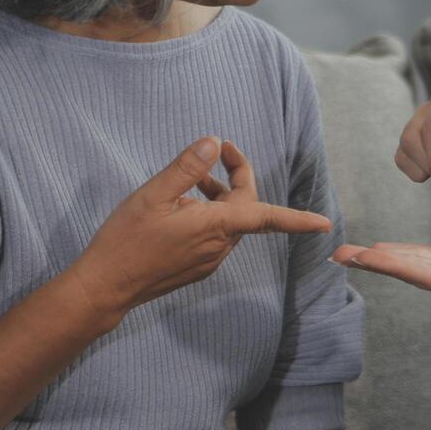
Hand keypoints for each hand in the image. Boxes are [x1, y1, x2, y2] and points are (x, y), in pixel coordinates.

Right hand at [66, 138, 331, 322]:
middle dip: (237, 179)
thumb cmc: (126, 239)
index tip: (324, 224)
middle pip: (247, 210)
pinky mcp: (198, 268)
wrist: (106, 286)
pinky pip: (216, 237)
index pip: (267, 218)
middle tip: (218, 152)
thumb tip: (212, 143)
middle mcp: (219, 247)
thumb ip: (186, 167)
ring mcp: (210, 261)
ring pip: (230, 223)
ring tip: (191, 179)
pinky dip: (209, 216)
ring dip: (219, 198)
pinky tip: (181, 207)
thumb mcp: (153, 194)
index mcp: (215, 227)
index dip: (297, 219)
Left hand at [331, 242, 430, 313]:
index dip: (395, 264)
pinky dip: (405, 253)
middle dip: (377, 262)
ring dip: (384, 258)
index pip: (426, 275)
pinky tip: (389, 250)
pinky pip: (429, 260)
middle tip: (340, 254)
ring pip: (416, 265)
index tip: (366, 256)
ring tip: (353, 252)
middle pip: (412, 271)